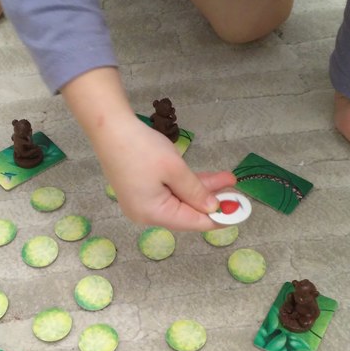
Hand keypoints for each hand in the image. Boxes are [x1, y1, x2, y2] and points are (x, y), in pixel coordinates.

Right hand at [97, 117, 235, 230]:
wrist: (109, 127)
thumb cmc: (141, 148)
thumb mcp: (175, 169)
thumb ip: (196, 192)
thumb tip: (213, 209)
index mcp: (153, 214)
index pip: (193, 223)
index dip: (218, 217)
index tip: (240, 212)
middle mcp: (146, 214)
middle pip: (187, 213)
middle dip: (213, 201)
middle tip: (238, 193)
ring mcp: (142, 202)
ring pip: (180, 200)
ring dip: (202, 190)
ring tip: (229, 180)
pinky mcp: (141, 190)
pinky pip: (170, 192)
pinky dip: (187, 186)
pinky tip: (208, 178)